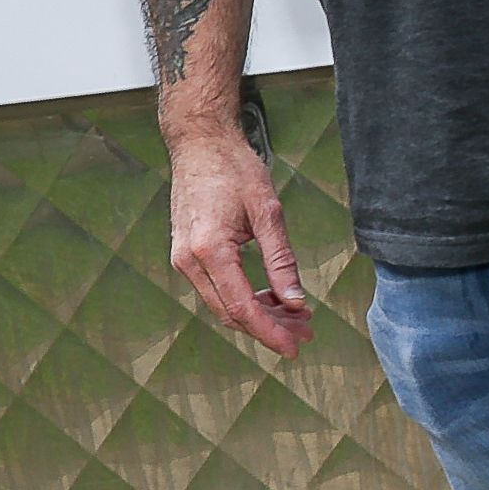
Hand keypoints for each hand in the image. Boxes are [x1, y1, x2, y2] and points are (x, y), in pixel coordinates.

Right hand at [167, 123, 314, 355]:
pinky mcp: (185, 254)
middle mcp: (188, 261)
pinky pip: (215, 290)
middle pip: (230, 314)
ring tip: (294, 316)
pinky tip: (270, 296)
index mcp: (209, 251)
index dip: (270, 332)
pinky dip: (243, 299)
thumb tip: (296, 303)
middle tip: (306, 332)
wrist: (199, 143)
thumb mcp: (267, 213)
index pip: (242, 308)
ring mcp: (182, 259)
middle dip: (269, 328)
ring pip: (222, 305)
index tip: (296, 346)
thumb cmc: (233, 169)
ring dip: (258, 315)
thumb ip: (281, 261)